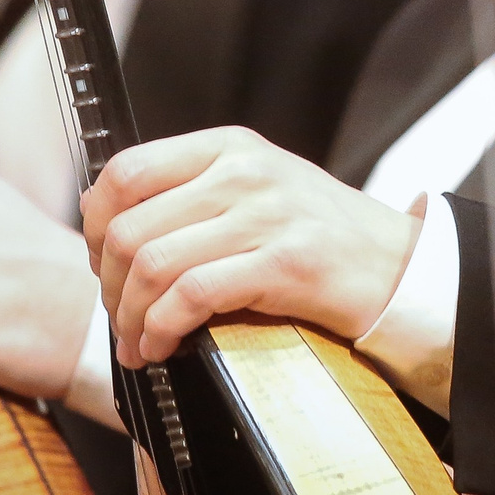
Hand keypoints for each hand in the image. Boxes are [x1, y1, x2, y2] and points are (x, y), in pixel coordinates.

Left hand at [80, 127, 421, 366]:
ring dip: (130, 317)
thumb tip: (110, 218)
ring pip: (153, 264)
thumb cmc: (323, 235)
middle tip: (119, 315)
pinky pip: (192, 296)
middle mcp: (244, 172)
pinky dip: (162, 329)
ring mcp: (265, 215)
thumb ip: (197, 191)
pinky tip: (164, 346)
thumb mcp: (260, 188)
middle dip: (109, 284)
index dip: (96, 222)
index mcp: (231, 148)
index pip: (128, 170)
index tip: (101, 259)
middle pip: (130, 226)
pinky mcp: (283, 262)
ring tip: (137, 342)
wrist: (398, 265)